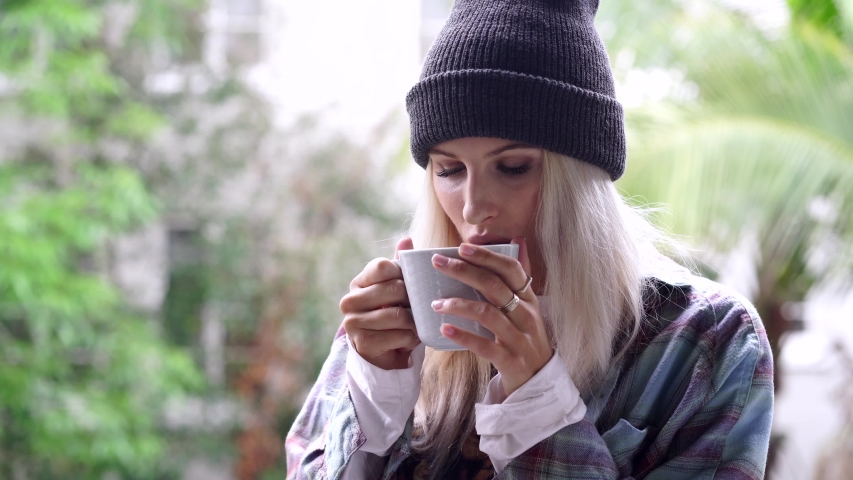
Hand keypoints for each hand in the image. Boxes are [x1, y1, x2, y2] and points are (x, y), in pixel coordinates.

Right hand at [340, 237, 419, 369]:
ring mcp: (353, 322)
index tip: (410, 284)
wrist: (382, 351)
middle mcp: (350, 300)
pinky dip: (410, 338)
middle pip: (393, 289)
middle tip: (419, 306)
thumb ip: (400, 265)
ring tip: (415, 323)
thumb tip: (406, 240)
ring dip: (414, 321)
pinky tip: (409, 338)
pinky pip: (399, 335)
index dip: (403, 274)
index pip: (383, 266)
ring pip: (398, 314)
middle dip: (412, 299)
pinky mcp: (363, 342)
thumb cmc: (392, 312)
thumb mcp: (396, 287)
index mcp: (358, 282)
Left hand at [430, 237, 551, 394]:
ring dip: (459, 305)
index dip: (487, 256)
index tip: (461, 247)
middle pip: (495, 286)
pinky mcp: (511, 361)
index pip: (511, 269)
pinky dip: (463, 336)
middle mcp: (527, 315)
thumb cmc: (524, 340)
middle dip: (464, 271)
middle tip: (437, 263)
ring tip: (436, 303)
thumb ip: (514, 283)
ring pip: (488, 314)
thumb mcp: (525, 310)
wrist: (539, 383)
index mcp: (529, 299)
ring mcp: (520, 339)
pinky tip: (445, 329)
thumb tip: (516, 242)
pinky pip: (485, 346)